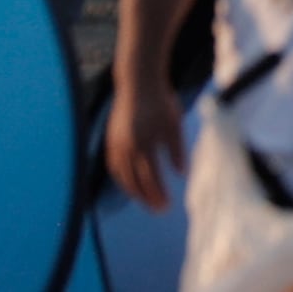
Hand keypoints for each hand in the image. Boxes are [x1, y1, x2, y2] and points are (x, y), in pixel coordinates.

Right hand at [108, 69, 187, 210]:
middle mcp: (126, 148)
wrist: (137, 82)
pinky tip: (130, 183)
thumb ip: (177, 149)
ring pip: (122, 176)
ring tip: (145, 200)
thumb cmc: (160, 101)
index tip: (166, 206)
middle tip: (157, 209)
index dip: (157, 194)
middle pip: (134, 182)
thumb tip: (182, 174)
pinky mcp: (110, 140)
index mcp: (143, 145)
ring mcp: (115, 145)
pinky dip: (122, 178)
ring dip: (133, 191)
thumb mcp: (174, 123)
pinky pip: (114, 166)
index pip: (149, 178)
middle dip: (146, 198)